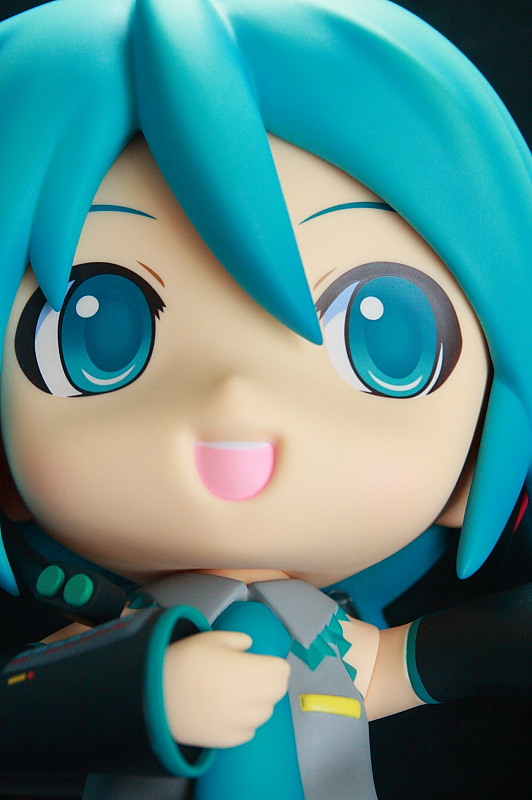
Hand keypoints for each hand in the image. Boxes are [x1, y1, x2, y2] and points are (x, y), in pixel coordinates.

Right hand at [163, 629, 290, 747]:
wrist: (157, 695)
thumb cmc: (186, 661)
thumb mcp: (212, 638)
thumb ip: (238, 640)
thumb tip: (249, 646)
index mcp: (254, 672)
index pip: (282, 671)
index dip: (273, 664)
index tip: (261, 661)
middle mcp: (254, 700)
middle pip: (277, 692)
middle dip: (268, 682)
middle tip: (249, 676)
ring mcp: (242, 723)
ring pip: (265, 713)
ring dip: (257, 702)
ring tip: (235, 694)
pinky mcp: (229, 741)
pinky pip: (248, 731)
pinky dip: (243, 722)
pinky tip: (226, 711)